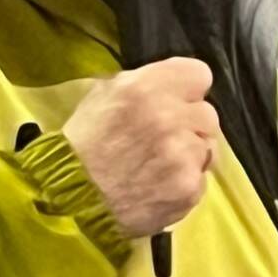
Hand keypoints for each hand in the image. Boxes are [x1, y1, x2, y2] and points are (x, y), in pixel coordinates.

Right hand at [62, 58, 219, 237]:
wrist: (69, 201)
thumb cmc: (83, 143)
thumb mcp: (104, 95)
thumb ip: (144, 83)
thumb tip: (171, 86)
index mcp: (147, 88)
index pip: (200, 74)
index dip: (187, 89)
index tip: (176, 101)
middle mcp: (171, 118)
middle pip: (208, 114)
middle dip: (189, 125)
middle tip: (163, 139)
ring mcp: (184, 156)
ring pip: (208, 148)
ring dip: (189, 155)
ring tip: (158, 166)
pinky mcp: (189, 188)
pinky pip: (201, 179)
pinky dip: (184, 183)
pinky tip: (158, 187)